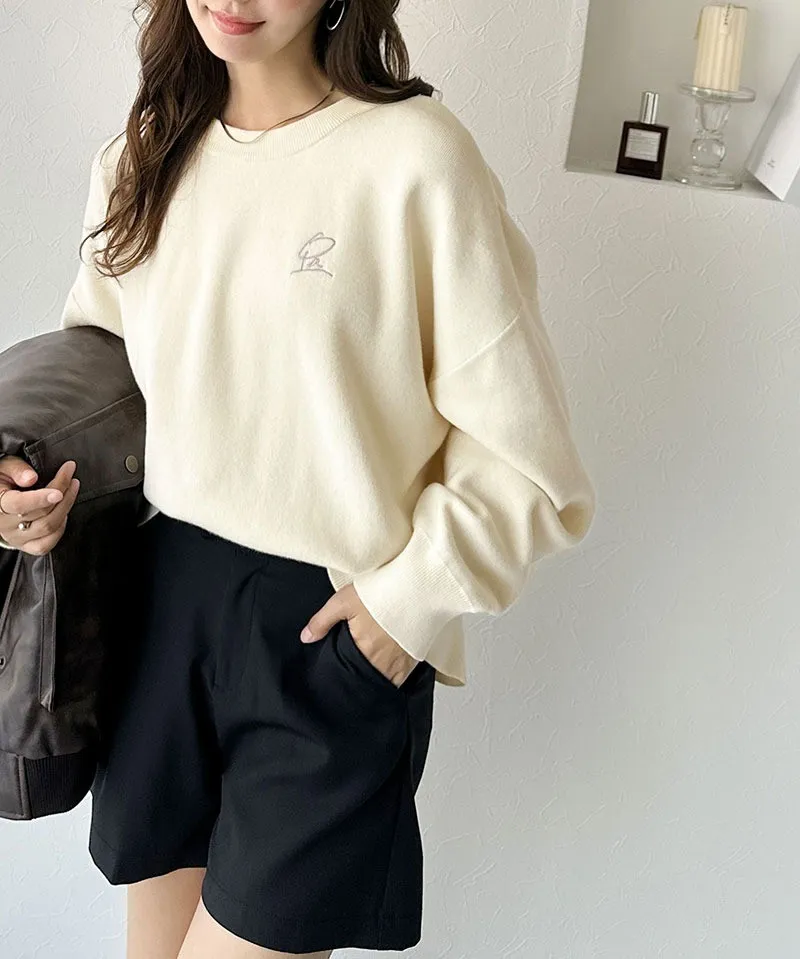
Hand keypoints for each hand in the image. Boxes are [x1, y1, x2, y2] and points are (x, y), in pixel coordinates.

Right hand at [0, 457, 80, 554]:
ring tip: (72, 488)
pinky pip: (47, 545)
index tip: (59, 492)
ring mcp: (16, 537)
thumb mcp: (5, 468)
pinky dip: (60, 529)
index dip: (40, 499)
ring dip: (66, 507)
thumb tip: (31, 478)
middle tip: (71, 476)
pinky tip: (64, 513)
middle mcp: (6, 525)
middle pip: (42, 514)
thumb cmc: (2, 481)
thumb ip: (17, 470)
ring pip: (48, 528)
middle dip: (62, 492)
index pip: (19, 504)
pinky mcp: (26, 545)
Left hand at [300, 583, 419, 687]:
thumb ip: (322, 621)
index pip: (348, 674)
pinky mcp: (414, 657)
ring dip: (377, 680)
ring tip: (369, 674)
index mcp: (363, 650)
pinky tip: (389, 671)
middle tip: (353, 674)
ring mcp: (400, 662)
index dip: (342, 676)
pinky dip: (395, 677)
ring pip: (385, 682)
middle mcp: (382, 661)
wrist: (417, 587)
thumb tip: (306, 637)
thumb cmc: (383, 592)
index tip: (338, 676)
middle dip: (360, 680)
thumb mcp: (344, 601)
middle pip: (367, 680)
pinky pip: (403, 678)